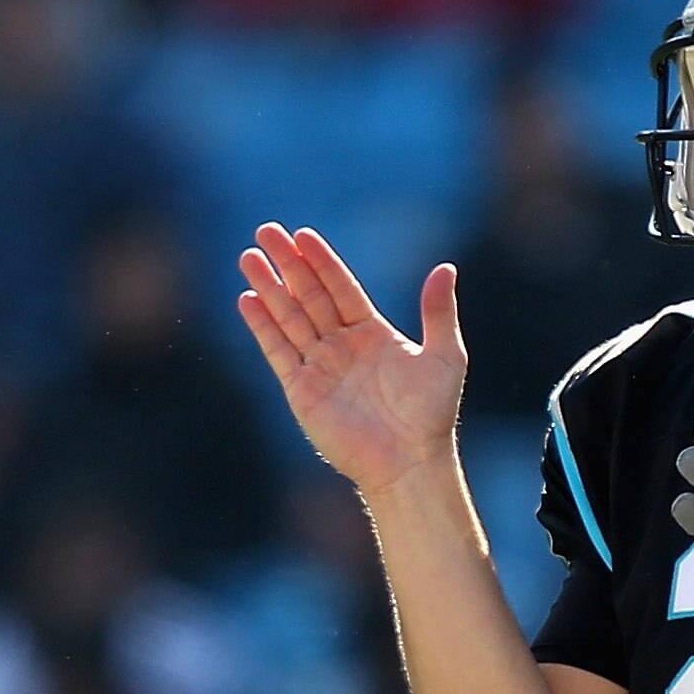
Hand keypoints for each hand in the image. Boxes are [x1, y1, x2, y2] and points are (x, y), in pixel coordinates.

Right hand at [235, 224, 466, 498]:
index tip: (302, 234)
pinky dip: (263, 327)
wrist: (408, 462)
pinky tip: (248, 301)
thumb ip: (439, 312)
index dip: (321, 261)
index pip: (341, 287)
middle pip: (309, 295)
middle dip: (287, 264)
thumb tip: (445, 267)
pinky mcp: (302, 391)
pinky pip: (278, 353)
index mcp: (372, 332)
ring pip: (289, 318)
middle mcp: (342, 346)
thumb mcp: (446, 356)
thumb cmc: (431, 414)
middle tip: (265, 231)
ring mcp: (320, 367)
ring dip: (268, 288)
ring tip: (248, 258)